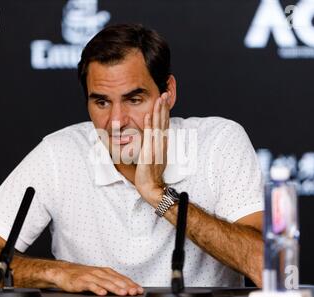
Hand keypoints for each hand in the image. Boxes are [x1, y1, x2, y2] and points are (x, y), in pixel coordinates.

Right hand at [51, 262, 143, 295]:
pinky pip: (91, 286)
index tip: (139, 290)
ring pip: (105, 282)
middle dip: (126, 286)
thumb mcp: (98, 276)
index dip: (131, 284)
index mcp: (106, 271)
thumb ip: (110, 281)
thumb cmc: (83, 275)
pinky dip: (97, 289)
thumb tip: (125, 288)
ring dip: (115, 288)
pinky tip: (103, 294)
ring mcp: (91, 276)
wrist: (64, 271)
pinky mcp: (82, 281)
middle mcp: (100, 272)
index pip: (121, 278)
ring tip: (123, 293)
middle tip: (134, 292)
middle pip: (116, 280)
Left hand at [135, 92, 170, 207]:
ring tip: (159, 99)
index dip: (165, 112)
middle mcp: (161, 144)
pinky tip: (147, 115)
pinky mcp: (148, 152)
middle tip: (165, 93)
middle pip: (163, 122)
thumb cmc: (151, 174)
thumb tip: (157, 138)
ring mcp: (156, 148)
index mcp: (163, 144)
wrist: (151, 186)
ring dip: (158, 112)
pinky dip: (148, 125)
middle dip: (164, 107)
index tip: (165, 100)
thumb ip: (156, 146)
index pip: (164, 124)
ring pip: (157, 126)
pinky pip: (148, 136)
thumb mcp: (156, 157)